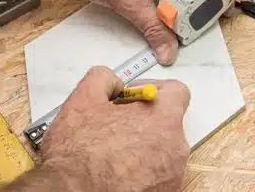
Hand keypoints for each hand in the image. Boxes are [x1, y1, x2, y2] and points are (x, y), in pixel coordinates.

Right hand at [21, 66, 191, 191]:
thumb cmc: (79, 155)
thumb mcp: (82, 100)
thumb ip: (103, 78)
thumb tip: (114, 82)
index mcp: (164, 118)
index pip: (176, 92)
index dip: (152, 89)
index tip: (132, 98)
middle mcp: (176, 148)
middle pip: (166, 123)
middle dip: (141, 120)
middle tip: (112, 126)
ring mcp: (172, 175)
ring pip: (160, 150)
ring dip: (139, 147)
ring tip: (108, 153)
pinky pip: (155, 175)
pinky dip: (139, 171)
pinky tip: (113, 172)